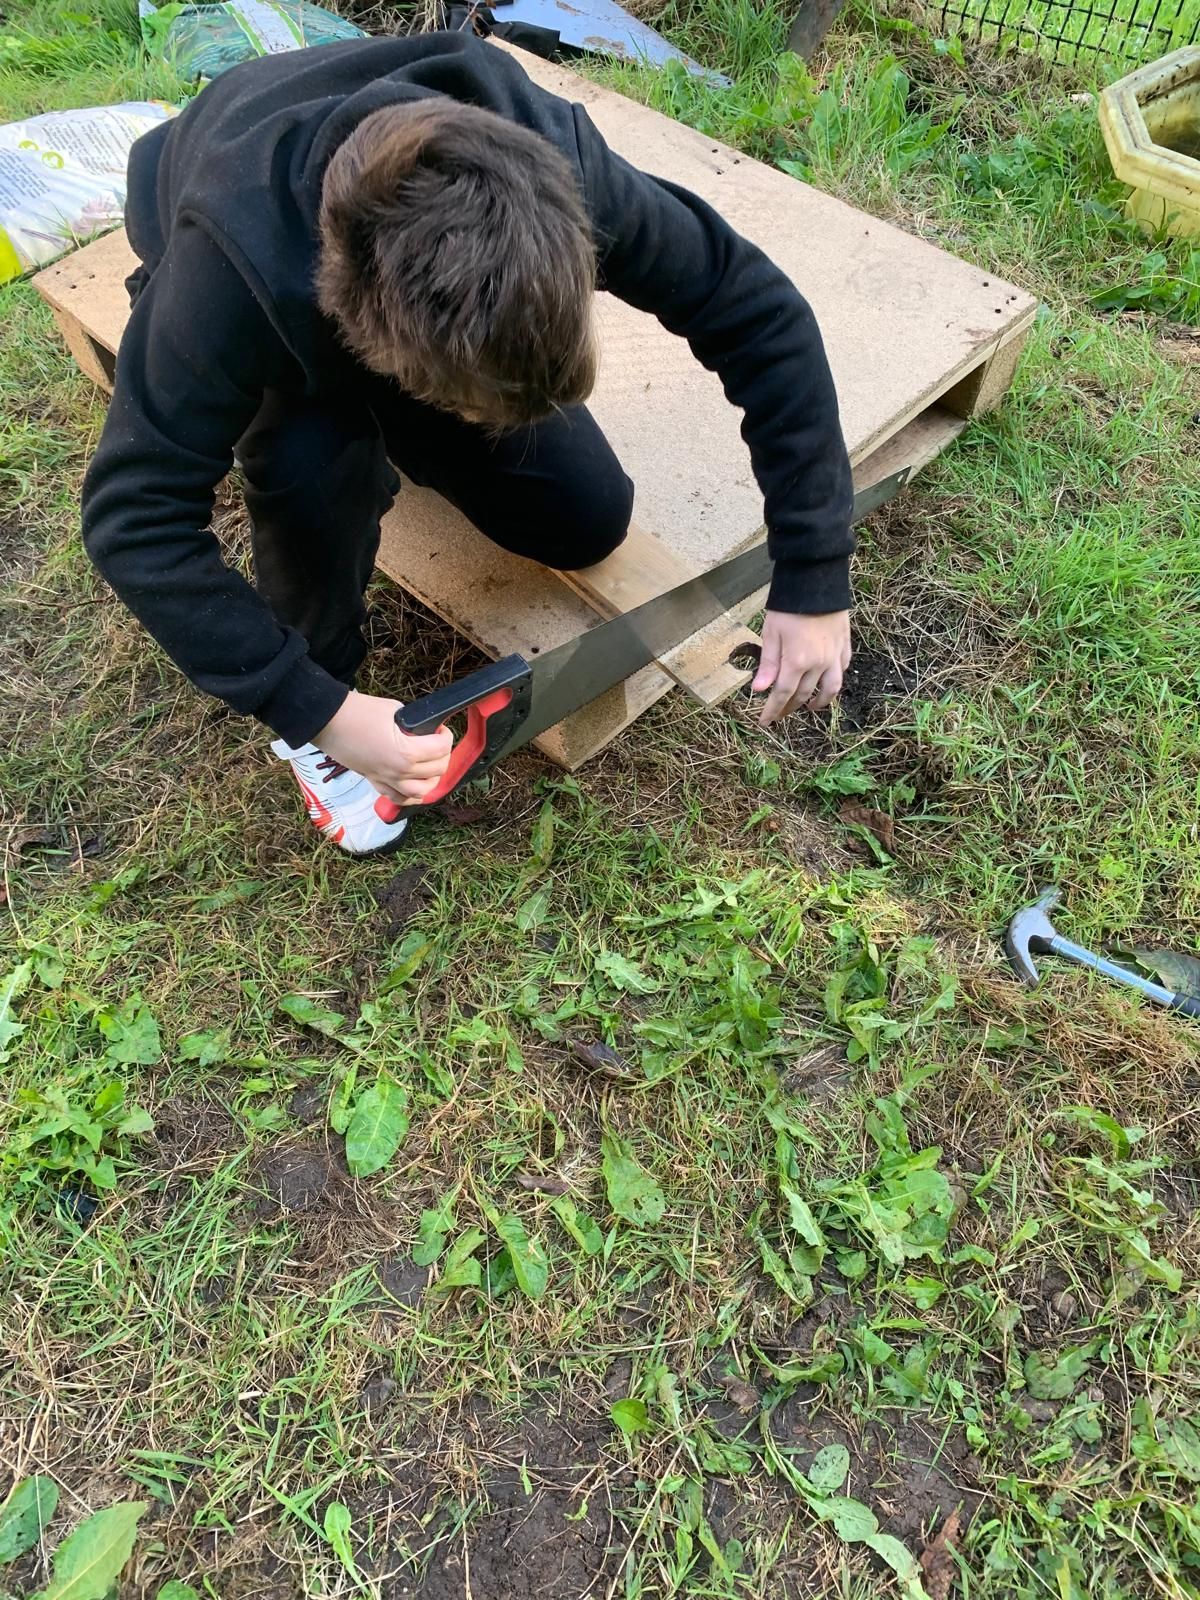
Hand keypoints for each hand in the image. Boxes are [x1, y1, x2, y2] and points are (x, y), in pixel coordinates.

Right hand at [314, 689, 453, 804]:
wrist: (328, 722)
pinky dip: (412, 795)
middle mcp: (398, 772)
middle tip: (437, 742)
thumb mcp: (394, 711)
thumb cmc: (357, 712)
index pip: (440, 749)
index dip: (446, 736)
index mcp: (405, 753)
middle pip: (437, 771)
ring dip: (433, 779)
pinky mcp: (375, 782)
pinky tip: (416, 784)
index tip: (441, 728)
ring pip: (422, 792)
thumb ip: (414, 725)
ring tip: (431, 764)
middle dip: (443, 754)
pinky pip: (400, 798)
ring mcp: (386, 780)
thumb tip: (424, 731)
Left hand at [752, 610, 850, 724]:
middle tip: (780, 713)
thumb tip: (759, 690)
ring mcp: (834, 656)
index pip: (782, 694)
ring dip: (819, 702)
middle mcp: (819, 663)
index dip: (772, 710)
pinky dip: (833, 682)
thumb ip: (768, 664)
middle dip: (790, 707)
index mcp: (797, 661)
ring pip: (830, 689)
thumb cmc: (788, 606)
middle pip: (803, 694)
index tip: (764, 722)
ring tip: (809, 707)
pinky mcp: (844, 646)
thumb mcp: (771, 634)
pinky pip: (841, 671)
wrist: (815, 581)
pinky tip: (826, 683)